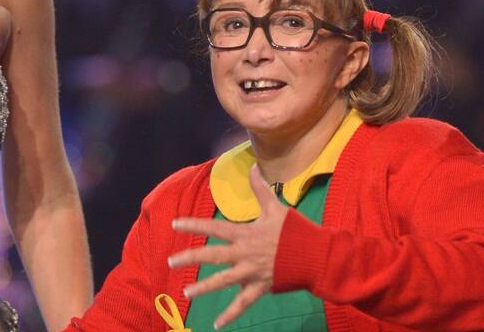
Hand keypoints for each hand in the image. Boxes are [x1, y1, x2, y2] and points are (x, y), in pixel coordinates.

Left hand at [168, 164, 288, 328]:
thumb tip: (253, 167)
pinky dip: (230, 315)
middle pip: (212, 255)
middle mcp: (244, 253)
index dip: (194, 224)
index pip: (214, 227)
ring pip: (222, 281)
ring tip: (185, 292)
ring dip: (203, 287)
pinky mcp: (260, 287)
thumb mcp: (276, 207)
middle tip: (170, 261)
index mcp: (245, 233)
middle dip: (190, 257)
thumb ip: (261, 189)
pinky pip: (242, 304)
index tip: (174, 223)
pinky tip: (217, 325)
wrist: (314, 254)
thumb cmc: (294, 230)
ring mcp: (250, 272)